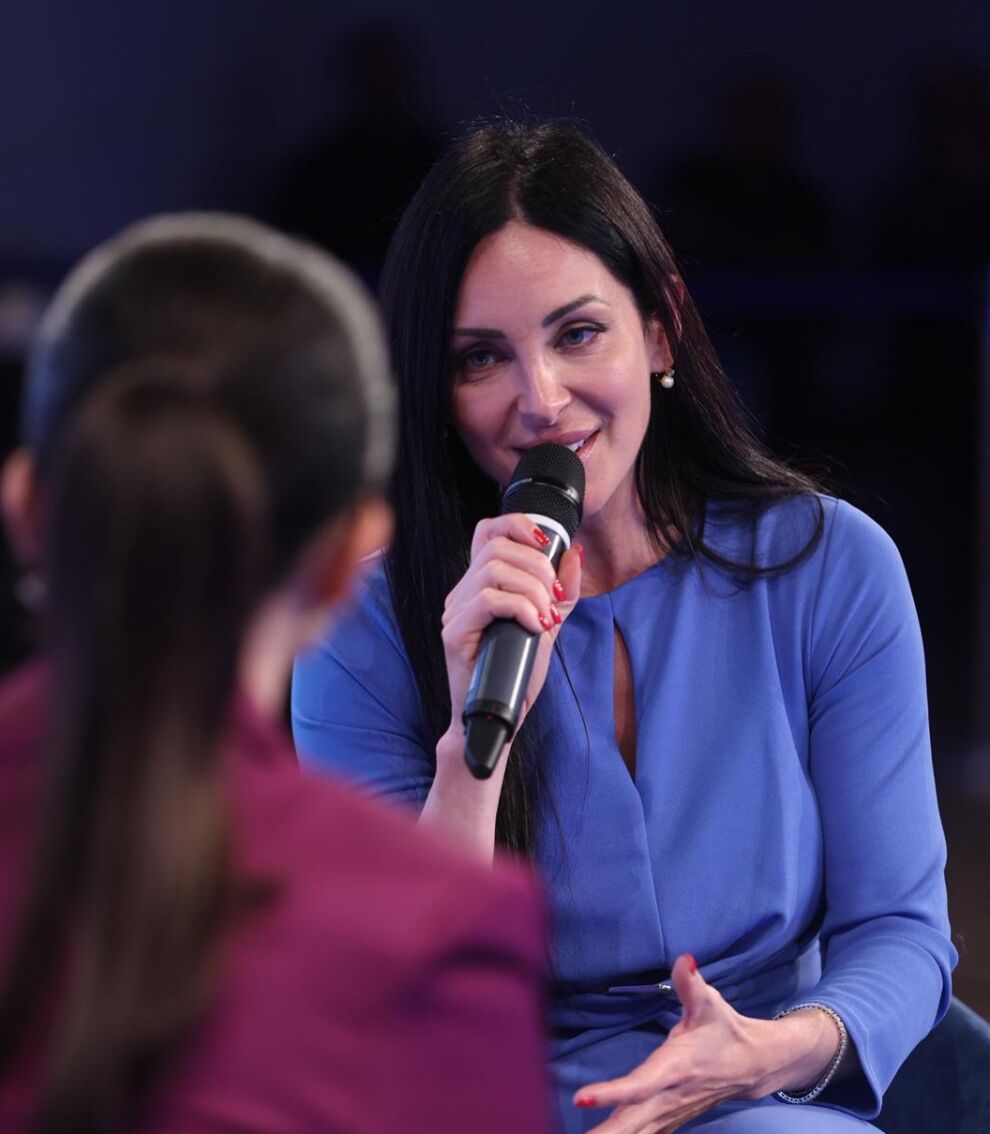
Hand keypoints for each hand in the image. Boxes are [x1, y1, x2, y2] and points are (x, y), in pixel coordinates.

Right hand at [441, 513, 581, 735]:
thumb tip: (575, 553)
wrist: (498, 720)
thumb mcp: (548, 624)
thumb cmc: (517, 674)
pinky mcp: (454, 633)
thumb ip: (562, 591)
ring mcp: (454, 612)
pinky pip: (488, 600)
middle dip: (537, 565)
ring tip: (545, 615)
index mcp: (479, 585)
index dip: (517, 525)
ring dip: (531, 588)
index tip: (547, 544)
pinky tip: (535, 626)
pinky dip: (520, 607)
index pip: (488, 531)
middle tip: (554, 598)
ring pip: (493, 570)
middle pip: (497, 547)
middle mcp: (462, 593)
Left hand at [572, 955, 840, 1132]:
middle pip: (633, 1119)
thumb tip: (684, 961)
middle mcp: (671, 1094)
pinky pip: (644, 1133)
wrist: (751, 1065)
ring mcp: (670, 1111)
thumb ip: (691, 984)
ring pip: (638, 1130)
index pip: (641, 1084)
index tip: (582, 1097)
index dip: (612, 1092)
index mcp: (676, 1067)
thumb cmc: (724, 1030)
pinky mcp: (669, 1117)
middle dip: (606, 1131)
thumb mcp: (710, 1003)